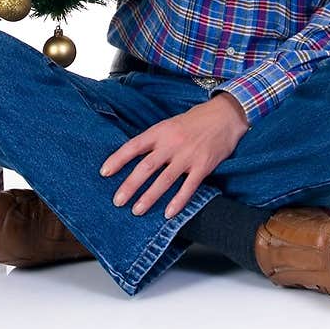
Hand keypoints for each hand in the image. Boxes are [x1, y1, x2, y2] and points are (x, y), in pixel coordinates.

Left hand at [99, 93, 248, 218]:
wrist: (225, 115)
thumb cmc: (195, 120)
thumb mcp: (170, 124)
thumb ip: (155, 140)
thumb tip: (135, 158)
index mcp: (160, 131)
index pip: (134, 146)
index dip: (118, 159)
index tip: (104, 172)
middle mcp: (172, 143)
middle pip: (146, 167)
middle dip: (130, 185)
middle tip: (118, 201)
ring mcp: (188, 155)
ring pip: (164, 180)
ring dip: (149, 197)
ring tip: (137, 211)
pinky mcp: (203, 166)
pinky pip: (188, 187)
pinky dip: (178, 201)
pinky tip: (168, 213)